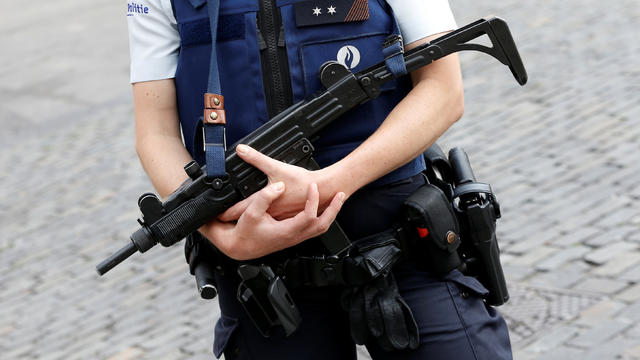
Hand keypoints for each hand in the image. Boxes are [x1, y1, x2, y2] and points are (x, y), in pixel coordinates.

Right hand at [200, 181, 345, 260]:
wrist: (241, 247)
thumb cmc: (246, 232)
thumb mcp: (251, 213)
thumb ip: (265, 197)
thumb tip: (279, 186)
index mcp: (287, 231)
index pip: (309, 216)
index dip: (313, 200)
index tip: (312, 187)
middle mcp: (294, 236)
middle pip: (323, 224)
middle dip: (333, 208)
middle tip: (340, 194)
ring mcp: (295, 238)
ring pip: (320, 228)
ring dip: (330, 214)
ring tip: (336, 200)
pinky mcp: (294, 237)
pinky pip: (314, 229)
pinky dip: (322, 218)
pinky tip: (321, 209)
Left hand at [220, 144, 337, 219]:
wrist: (322, 192)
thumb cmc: (302, 182)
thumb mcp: (276, 167)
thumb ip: (256, 158)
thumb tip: (241, 150)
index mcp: (262, 202)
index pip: (235, 211)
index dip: (221, 214)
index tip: (210, 215)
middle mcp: (267, 213)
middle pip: (242, 218)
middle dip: (228, 218)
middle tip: (215, 220)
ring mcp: (275, 218)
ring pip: (255, 221)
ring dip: (243, 220)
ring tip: (231, 220)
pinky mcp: (284, 218)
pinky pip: (268, 221)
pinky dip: (260, 220)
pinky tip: (258, 218)